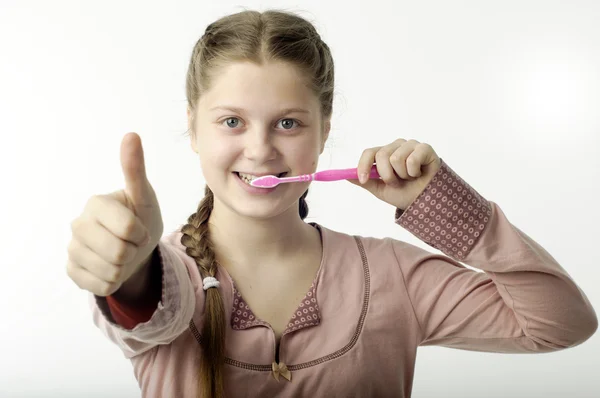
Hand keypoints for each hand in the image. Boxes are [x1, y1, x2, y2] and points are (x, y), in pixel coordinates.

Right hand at [66, 133, 163, 295]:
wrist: (135, 248)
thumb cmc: (141, 217)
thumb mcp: (144, 196)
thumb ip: (135, 169)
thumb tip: (131, 134)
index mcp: (96, 203)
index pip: (129, 230)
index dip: (142, 234)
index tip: (140, 228)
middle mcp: (78, 224)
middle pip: (118, 253)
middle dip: (134, 251)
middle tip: (132, 243)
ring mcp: (72, 249)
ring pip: (111, 272)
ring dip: (125, 267)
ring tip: (123, 254)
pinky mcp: (72, 271)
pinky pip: (102, 286)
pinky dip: (115, 281)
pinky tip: (111, 268)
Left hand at [348, 139, 440, 210]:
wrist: (425, 202)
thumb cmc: (404, 193)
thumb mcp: (380, 190)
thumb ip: (365, 181)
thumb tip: (346, 176)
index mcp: (384, 154)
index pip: (369, 152)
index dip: (363, 165)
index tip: (362, 180)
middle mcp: (396, 146)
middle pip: (382, 155)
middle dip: (387, 176)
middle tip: (397, 182)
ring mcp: (411, 145)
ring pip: (396, 158)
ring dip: (402, 175)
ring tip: (410, 178)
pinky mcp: (424, 148)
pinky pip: (411, 159)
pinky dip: (414, 172)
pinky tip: (419, 174)